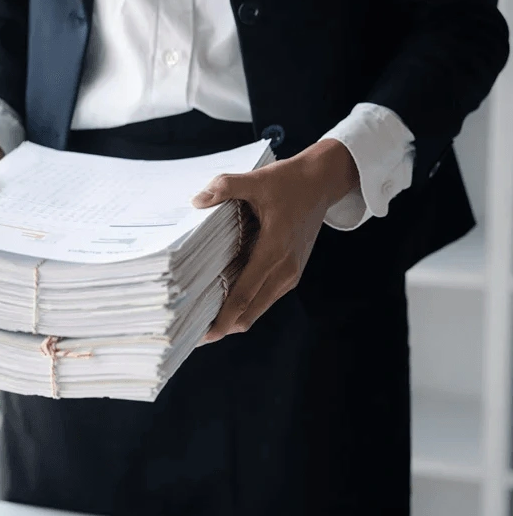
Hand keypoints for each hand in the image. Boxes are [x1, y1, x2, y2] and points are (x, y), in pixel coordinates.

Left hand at [192, 139, 359, 343]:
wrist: (322, 182)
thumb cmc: (290, 182)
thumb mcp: (257, 179)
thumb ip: (226, 186)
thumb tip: (197, 200)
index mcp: (274, 252)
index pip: (244, 296)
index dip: (223, 318)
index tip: (205, 335)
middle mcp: (285, 270)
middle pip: (250, 313)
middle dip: (223, 326)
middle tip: (193, 334)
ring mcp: (290, 274)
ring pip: (257, 309)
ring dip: (233, 317)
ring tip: (203, 319)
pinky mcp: (290, 273)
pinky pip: (264, 298)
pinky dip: (245, 305)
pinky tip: (223, 301)